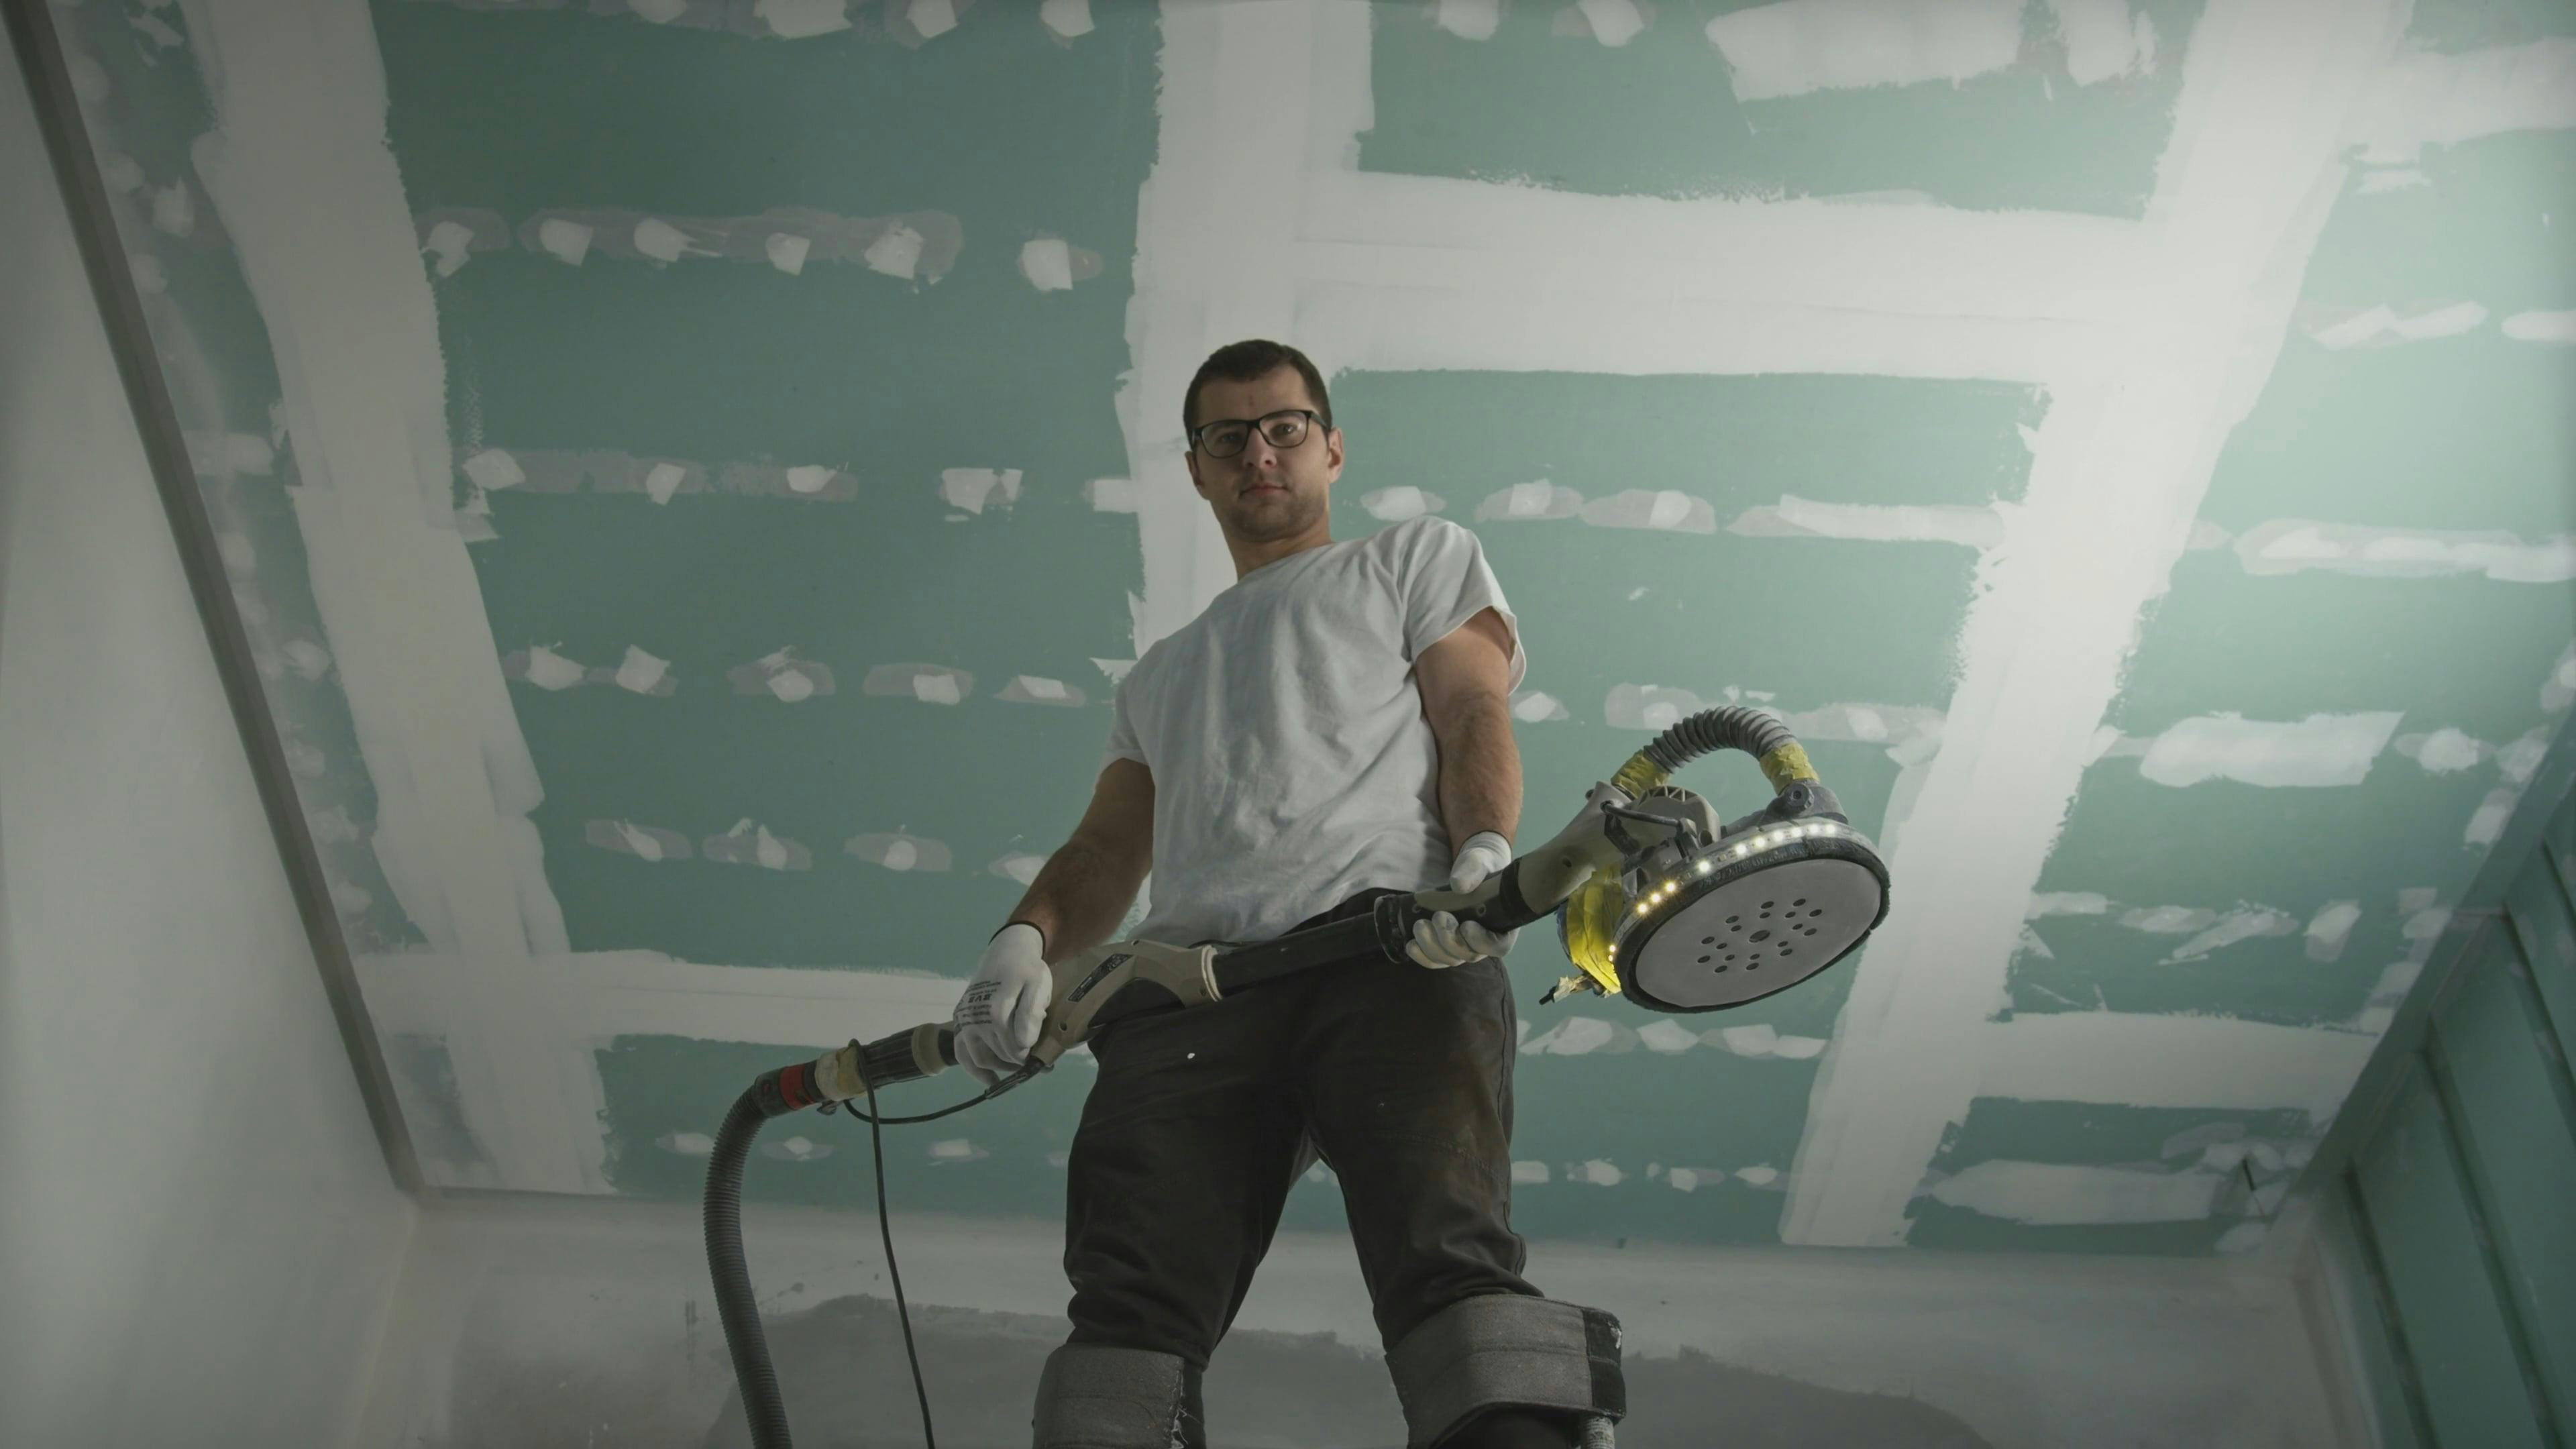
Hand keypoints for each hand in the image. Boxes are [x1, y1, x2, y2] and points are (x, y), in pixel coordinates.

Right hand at [953, 923, 1050, 1085]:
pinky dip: (973, 1069)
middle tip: (1039, 1066)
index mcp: (996, 1010)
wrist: (1006, 951)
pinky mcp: (960, 1019)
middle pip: (998, 1054)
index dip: (1030, 1058)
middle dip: (1019, 1064)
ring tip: (1019, 1072)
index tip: (1046, 1064)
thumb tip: (1025, 1043)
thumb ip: (1031, 1013)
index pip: (1014, 1048)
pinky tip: (990, 1080)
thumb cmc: (1026, 969)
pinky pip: (961, 1051)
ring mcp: (965, 1019)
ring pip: (978, 1058)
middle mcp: (976, 1017)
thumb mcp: (1038, 984)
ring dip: (998, 1068)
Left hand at [1408, 831, 1518, 967]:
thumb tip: (1458, 885)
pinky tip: (1411, 945)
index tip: (1466, 926)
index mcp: (1502, 925)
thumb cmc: (1480, 866)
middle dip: (1450, 939)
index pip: (1498, 946)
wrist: (1468, 871)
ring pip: (1449, 959)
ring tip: (1420, 926)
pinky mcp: (1445, 946)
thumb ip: (1473, 871)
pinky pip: (1435, 960)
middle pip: (1469, 955)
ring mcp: (1464, 946)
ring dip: (1432, 947)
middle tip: (1438, 915)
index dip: (1482, 942)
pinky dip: (1422, 956)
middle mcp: (1484, 942)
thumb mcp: (1479, 862)